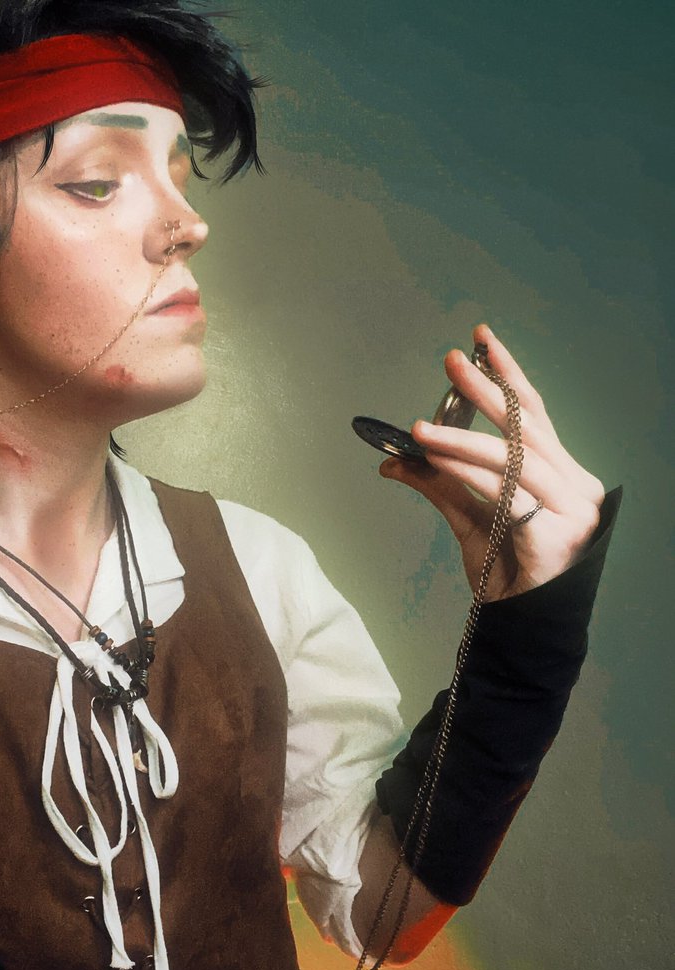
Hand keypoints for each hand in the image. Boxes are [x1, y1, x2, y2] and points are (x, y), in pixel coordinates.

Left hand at [380, 323, 604, 599]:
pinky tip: (438, 459)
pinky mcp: (555, 536)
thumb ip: (440, 483)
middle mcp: (575, 486)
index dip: (508, 376)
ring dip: (462, 439)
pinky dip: (468, 473)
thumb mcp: (469, 517)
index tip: (483, 341)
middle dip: (486, 390)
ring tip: (422, 428)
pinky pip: (506, 493)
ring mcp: (571, 511)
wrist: (522, 627)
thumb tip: (395, 458)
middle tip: (452, 360)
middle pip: (527, 428)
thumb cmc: (507, 573)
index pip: (535, 415)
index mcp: (562, 475)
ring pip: (513, 459)